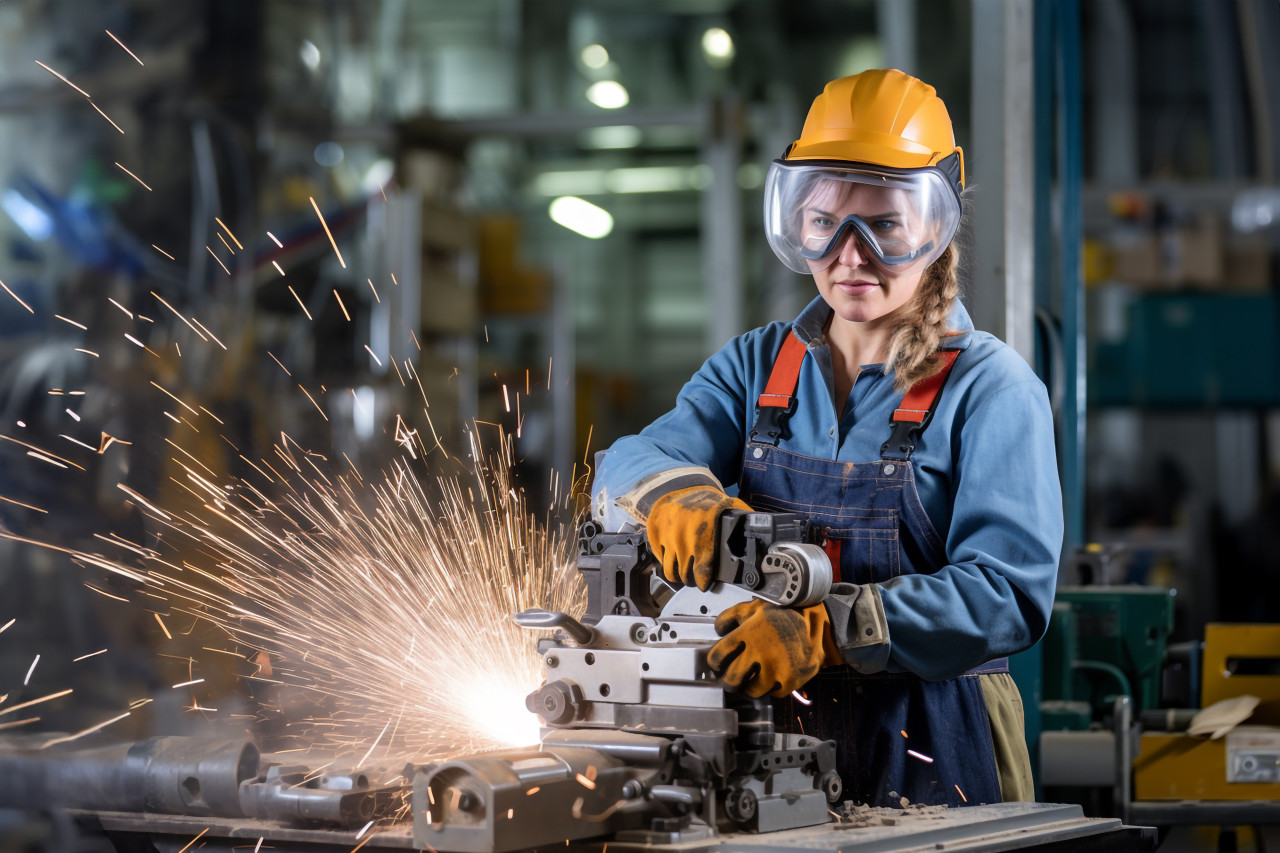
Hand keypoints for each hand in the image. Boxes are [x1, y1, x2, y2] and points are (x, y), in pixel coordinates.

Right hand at [646, 486, 750, 590]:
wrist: (677, 484)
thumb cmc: (705, 500)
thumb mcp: (728, 506)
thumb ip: (743, 520)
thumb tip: (763, 532)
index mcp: (702, 536)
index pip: (702, 570)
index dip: (703, 582)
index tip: (704, 584)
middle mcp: (682, 540)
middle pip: (684, 574)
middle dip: (690, 579)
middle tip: (694, 579)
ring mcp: (667, 539)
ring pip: (670, 570)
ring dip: (677, 575)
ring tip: (683, 574)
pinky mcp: (655, 537)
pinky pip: (660, 559)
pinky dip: (666, 562)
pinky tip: (673, 560)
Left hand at [707, 599, 842, 697]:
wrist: (813, 622)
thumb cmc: (781, 614)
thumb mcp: (753, 607)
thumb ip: (730, 616)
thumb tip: (718, 630)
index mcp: (747, 634)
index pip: (718, 656)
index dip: (714, 662)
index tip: (717, 664)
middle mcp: (760, 653)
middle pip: (731, 679)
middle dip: (727, 680)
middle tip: (730, 678)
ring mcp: (776, 669)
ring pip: (750, 691)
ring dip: (747, 686)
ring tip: (749, 679)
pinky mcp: (790, 681)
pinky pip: (772, 693)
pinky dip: (770, 687)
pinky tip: (770, 677)